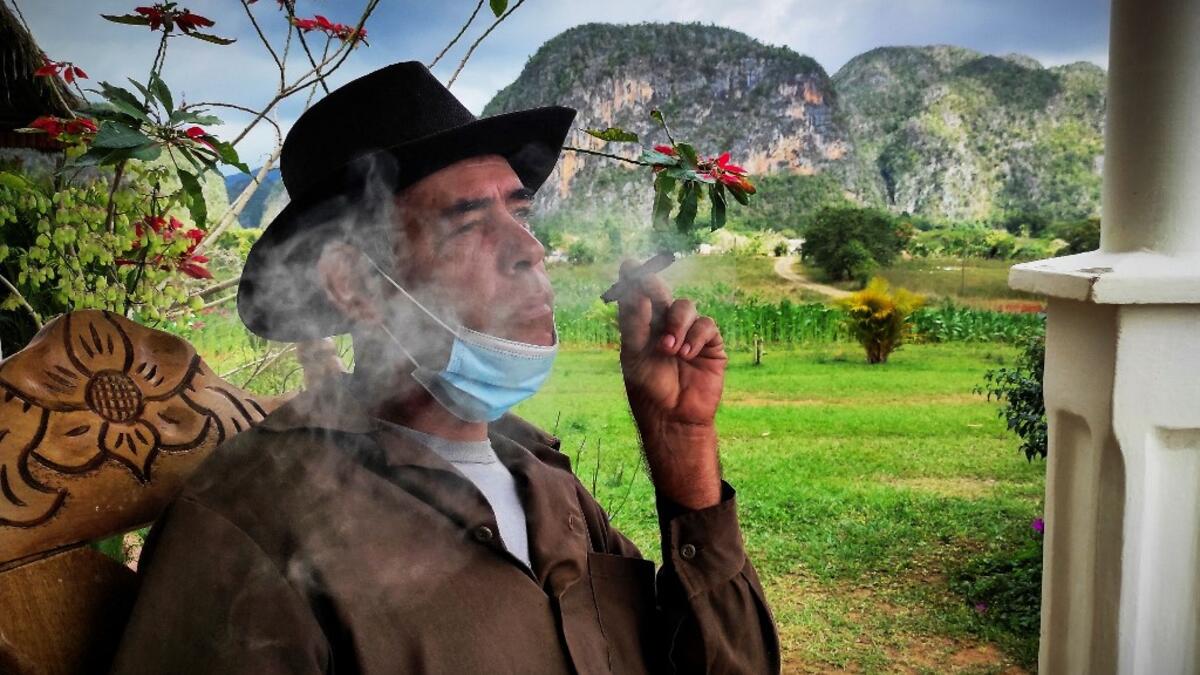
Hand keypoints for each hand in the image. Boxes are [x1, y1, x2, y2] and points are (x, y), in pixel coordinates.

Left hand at [615, 259, 725, 508]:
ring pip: (686, 306)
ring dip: (677, 323)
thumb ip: (634, 324)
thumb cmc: (649, 388)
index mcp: (643, 326)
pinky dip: (695, 336)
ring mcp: (689, 332)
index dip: (635, 278)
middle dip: (654, 286)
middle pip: (663, 294)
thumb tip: (640, 293)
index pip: (639, 296)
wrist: (673, 416)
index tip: (628, 263)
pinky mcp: (709, 343)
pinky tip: (686, 354)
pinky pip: (706, 325)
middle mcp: (665, 324)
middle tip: (647, 283)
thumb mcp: (634, 355)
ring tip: (669, 348)